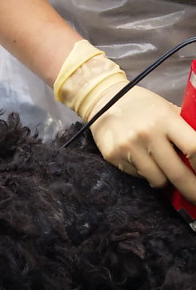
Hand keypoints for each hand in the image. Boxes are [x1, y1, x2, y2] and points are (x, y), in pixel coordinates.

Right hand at [89, 85, 195, 202]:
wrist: (104, 100)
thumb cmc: (141, 105)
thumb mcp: (166, 109)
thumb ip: (183, 128)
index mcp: (165, 119)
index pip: (194, 147)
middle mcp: (147, 134)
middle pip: (177, 172)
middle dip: (190, 189)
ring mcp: (129, 147)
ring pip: (157, 180)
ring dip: (164, 180)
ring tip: (164, 171)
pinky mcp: (114, 157)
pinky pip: (139, 176)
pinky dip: (145, 174)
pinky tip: (142, 161)